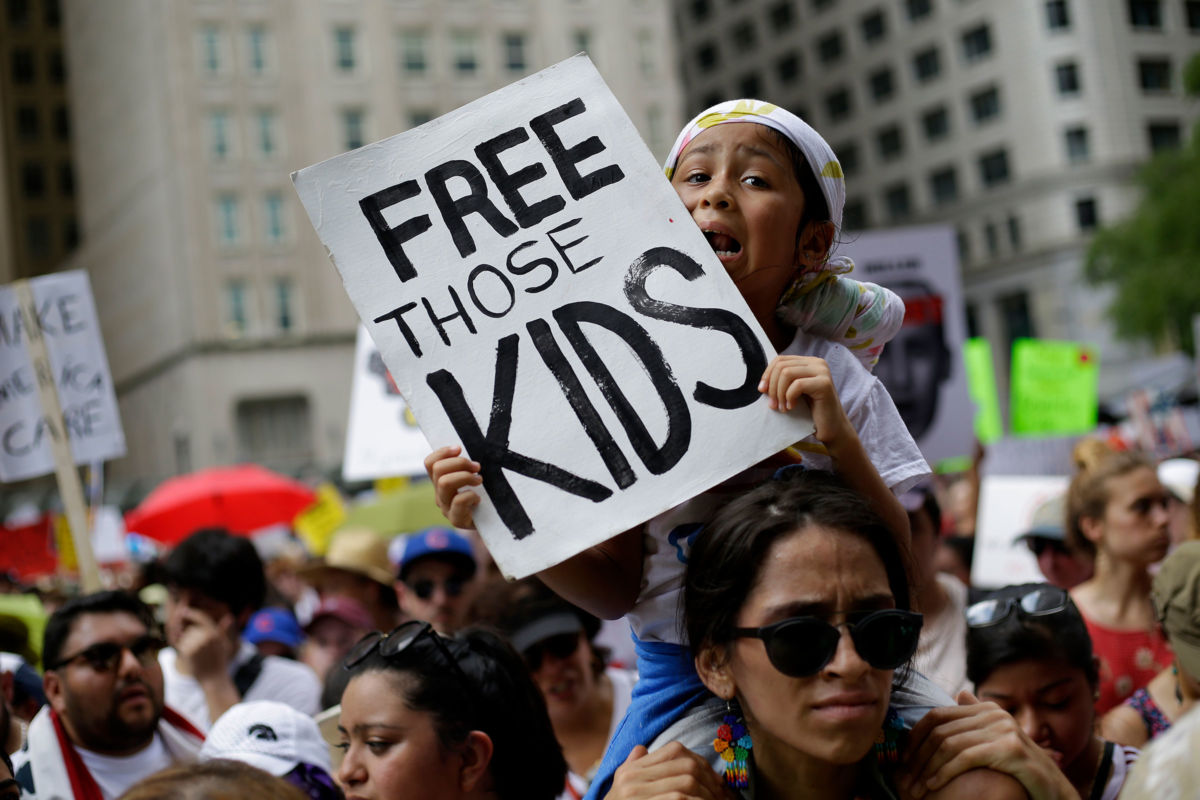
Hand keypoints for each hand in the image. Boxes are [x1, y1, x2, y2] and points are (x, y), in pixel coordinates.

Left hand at [173, 607, 235, 681]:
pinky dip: (182, 650)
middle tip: (199, 651)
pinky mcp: (189, 652)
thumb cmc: (220, 662)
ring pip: (185, 637)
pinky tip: (191, 658)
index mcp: (217, 633)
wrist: (214, 679)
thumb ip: (223, 630)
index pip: (202, 618)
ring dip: (187, 643)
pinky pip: (181, 645)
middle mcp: (208, 636)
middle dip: (191, 637)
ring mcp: (198, 643)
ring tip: (197, 655)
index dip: (192, 613)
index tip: (183, 610)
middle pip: (192, 629)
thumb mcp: (224, 644)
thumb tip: (229, 616)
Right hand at [424, 445, 481, 529]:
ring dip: (465, 476)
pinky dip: (471, 495)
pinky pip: (458, 501)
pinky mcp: (456, 520)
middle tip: (477, 467)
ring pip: (444, 483)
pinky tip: (479, 499)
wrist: (492, 523)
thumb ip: (467, 466)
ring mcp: (446, 508)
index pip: (430, 463)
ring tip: (479, 480)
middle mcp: (440, 494)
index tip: (459, 448)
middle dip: (459, 463)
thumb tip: (466, 450)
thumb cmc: (485, 497)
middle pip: (437, 470)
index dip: (443, 452)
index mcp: (440, 481)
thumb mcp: (474, 477)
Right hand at [605, 744, 732, 799]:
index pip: (673, 750)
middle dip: (708, 779)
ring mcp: (637, 794)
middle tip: (721, 792)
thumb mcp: (621, 788)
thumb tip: (641, 749)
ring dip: (706, 794)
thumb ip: (633, 768)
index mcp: (629, 771)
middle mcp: (631, 779)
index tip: (713, 777)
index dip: (699, 761)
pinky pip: (680, 799)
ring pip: (686, 783)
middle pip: (684, 765)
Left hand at [758, 356, 851, 444]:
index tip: (762, 391)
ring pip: (787, 373)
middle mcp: (817, 363)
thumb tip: (762, 384)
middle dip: (772, 386)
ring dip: (780, 393)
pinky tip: (792, 407)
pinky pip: (797, 385)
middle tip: (773, 405)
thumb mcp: (793, 392)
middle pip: (782, 366)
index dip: (767, 374)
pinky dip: (790, 397)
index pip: (780, 360)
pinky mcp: (824, 383)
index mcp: (808, 362)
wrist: (831, 428)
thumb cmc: (810, 412)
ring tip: (782, 407)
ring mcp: (822, 371)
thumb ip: (782, 382)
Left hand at [897, 692, 1075, 799]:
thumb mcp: (996, 740)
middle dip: (918, 754)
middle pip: (941, 730)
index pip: (938, 716)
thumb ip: (976, 720)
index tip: (902, 756)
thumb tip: (959, 693)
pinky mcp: (1010, 748)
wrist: (1053, 789)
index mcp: (987, 709)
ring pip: (949, 744)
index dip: (915, 735)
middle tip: (905, 776)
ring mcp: (1003, 729)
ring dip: (927, 767)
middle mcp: (994, 714)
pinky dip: (944, 772)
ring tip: (916, 786)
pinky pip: (965, 758)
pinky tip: (933, 785)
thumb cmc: (1020, 768)